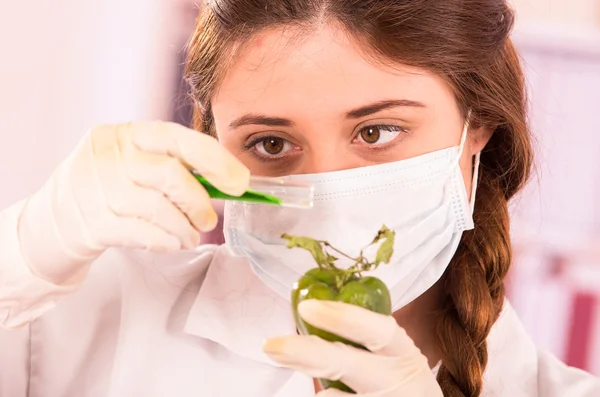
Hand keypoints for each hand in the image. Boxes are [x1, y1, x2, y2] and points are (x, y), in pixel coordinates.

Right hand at [18, 121, 248, 281]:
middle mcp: (108, 155)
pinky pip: (143, 233)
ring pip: (158, 208)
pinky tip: (171, 242)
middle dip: (199, 202)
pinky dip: (166, 241)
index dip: (215, 159)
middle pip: (170, 175)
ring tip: (190, 237)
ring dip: (184, 228)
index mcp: (126, 133)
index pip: (178, 138)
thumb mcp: (135, 163)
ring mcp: (95, 189)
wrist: (54, 218)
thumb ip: (174, 166)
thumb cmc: (109, 187)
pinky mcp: (91, 223)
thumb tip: (229, 181)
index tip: (240, 182)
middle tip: (210, 220)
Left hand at [263, 300, 442, 396]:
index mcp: (402, 351)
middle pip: (345, 363)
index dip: (342, 317)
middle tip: (271, 344)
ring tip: (286, 361)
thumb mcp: (394, 355)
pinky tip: (322, 392)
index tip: (307, 307)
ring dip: (311, 381)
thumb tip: (308, 318)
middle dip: (305, 352)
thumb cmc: (400, 379)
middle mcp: (395, 378)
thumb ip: (363, 340)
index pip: (375, 329)